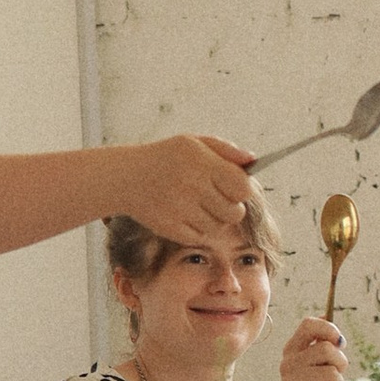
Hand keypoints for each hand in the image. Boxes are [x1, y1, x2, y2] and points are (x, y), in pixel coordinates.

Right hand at [110, 133, 263, 247]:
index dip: (243, 191)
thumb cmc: (165, 157)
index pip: (243, 187)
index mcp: (202, 162)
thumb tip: (253, 161)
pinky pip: (200, 237)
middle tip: (219, 201)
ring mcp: (180, 208)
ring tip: (201, 207)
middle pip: (235, 212)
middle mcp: (192, 185)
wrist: (126, 177)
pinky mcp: (170, 227)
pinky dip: (198, 230)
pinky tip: (188, 217)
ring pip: (218, 227)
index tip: (235, 189)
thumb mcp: (193, 143)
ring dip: (215, 220)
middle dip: (232, 209)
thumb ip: (225, 150)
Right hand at [276, 314, 346, 380]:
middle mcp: (289, 361)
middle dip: (340, 363)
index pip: (308, 324)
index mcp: (292, 349)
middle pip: (326, 349)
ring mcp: (293, 379)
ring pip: (332, 373)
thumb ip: (321, 346)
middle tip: (334, 376)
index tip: (339, 342)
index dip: (328, 328)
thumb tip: (328, 319)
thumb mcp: (316, 366)